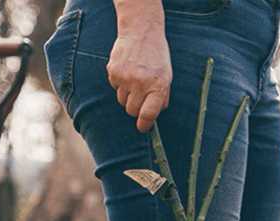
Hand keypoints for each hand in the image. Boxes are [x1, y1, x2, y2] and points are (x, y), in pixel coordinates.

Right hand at [108, 1, 170, 131]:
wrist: (141, 32)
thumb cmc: (157, 57)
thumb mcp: (167, 76)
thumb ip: (161, 97)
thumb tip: (153, 116)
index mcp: (157, 86)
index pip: (148, 114)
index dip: (144, 125)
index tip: (143, 128)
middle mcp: (140, 83)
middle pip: (132, 111)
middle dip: (136, 109)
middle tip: (140, 98)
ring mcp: (125, 78)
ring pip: (122, 101)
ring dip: (128, 96)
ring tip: (135, 80)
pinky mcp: (113, 72)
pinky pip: (115, 88)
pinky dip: (120, 84)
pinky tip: (127, 72)